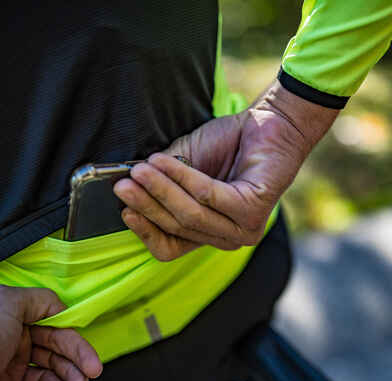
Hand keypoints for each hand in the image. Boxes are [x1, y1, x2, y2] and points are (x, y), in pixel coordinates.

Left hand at [0, 285, 102, 380]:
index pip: (58, 334)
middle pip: (57, 360)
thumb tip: (62, 306)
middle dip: (75, 373)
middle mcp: (14, 349)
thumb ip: (39, 299)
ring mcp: (8, 379)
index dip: (78, 347)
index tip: (92, 362)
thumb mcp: (5, 303)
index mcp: (16, 325)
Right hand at [114, 83, 338, 260]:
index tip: (125, 210)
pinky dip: (183, 177)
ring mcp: (242, 228)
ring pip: (190, 214)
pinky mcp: (253, 211)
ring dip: (161, 190)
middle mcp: (226, 237)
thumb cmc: (226, 145)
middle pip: (177, 229)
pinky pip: (208, 195)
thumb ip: (160, 182)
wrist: (267, 122)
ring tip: (141, 170)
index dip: (146, 232)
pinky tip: (164, 161)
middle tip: (124, 185)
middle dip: (147, 205)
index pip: (170, 247)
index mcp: (208, 232)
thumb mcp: (183, 166)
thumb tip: (127, 187)